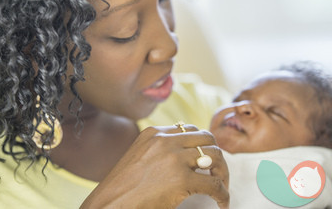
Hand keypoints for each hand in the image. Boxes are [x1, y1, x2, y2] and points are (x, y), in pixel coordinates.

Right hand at [80, 124, 228, 208]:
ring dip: (223, 172)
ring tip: (221, 187)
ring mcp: (174, 158)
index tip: (205, 160)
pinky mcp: (182, 179)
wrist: (108, 204)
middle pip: (207, 139)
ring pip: (215, 156)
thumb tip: (182, 159)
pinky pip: (214, 184)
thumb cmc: (121, 189)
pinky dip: (223, 194)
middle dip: (216, 155)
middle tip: (217, 174)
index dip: (202, 144)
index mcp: (154, 133)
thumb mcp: (137, 158)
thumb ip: (157, 152)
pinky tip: (223, 204)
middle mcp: (166, 140)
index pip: (190, 129)